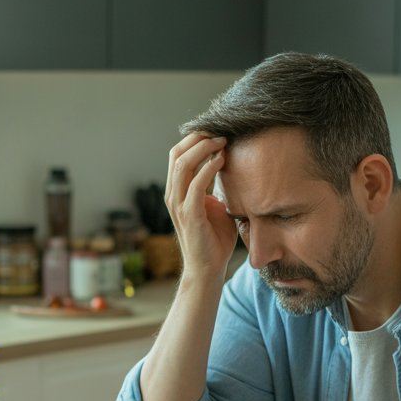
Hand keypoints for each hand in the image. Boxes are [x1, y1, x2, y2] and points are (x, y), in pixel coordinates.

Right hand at [166, 133, 238, 279]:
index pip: (178, 154)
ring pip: (183, 164)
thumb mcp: (215, 206)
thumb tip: (227, 170)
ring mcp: (178, 204)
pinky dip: (209, 168)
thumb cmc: (214, 239)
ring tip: (223, 142)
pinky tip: (222, 160)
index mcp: (177, 191)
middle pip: (177, 153)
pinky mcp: (189, 214)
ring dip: (204, 149)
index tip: (216, 130)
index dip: (195, 138)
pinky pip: (196, 184)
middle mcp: (173, 195)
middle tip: (220, 131)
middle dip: (198, 138)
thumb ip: (215, 188)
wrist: (207, 269)